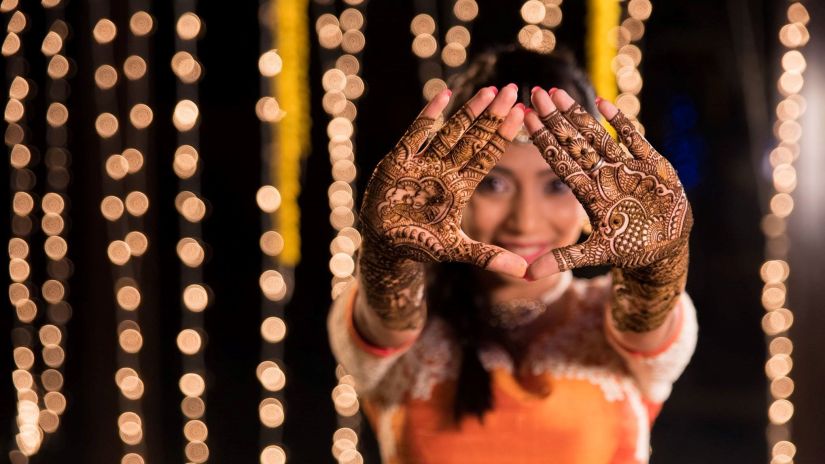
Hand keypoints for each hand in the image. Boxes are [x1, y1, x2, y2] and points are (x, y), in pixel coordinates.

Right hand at [360, 85, 527, 277]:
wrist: (385, 246)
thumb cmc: (420, 245)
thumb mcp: (458, 250)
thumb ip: (489, 257)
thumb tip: (524, 272)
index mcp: (460, 186)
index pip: (487, 156)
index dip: (504, 135)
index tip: (522, 114)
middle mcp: (445, 170)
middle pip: (474, 138)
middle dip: (492, 115)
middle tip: (514, 89)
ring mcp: (423, 163)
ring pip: (450, 132)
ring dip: (468, 112)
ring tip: (489, 90)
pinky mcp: (400, 161)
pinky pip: (416, 134)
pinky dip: (429, 116)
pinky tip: (443, 95)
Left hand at [524, 88, 692, 279]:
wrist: (665, 248)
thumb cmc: (629, 248)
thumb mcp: (594, 254)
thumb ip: (562, 260)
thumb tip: (525, 275)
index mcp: (589, 193)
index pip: (560, 161)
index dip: (544, 139)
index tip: (525, 118)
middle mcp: (603, 176)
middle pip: (574, 142)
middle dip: (555, 118)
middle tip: (535, 92)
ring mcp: (626, 168)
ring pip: (598, 135)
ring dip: (579, 114)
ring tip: (557, 92)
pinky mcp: (651, 166)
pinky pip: (634, 139)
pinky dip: (620, 123)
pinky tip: (602, 103)